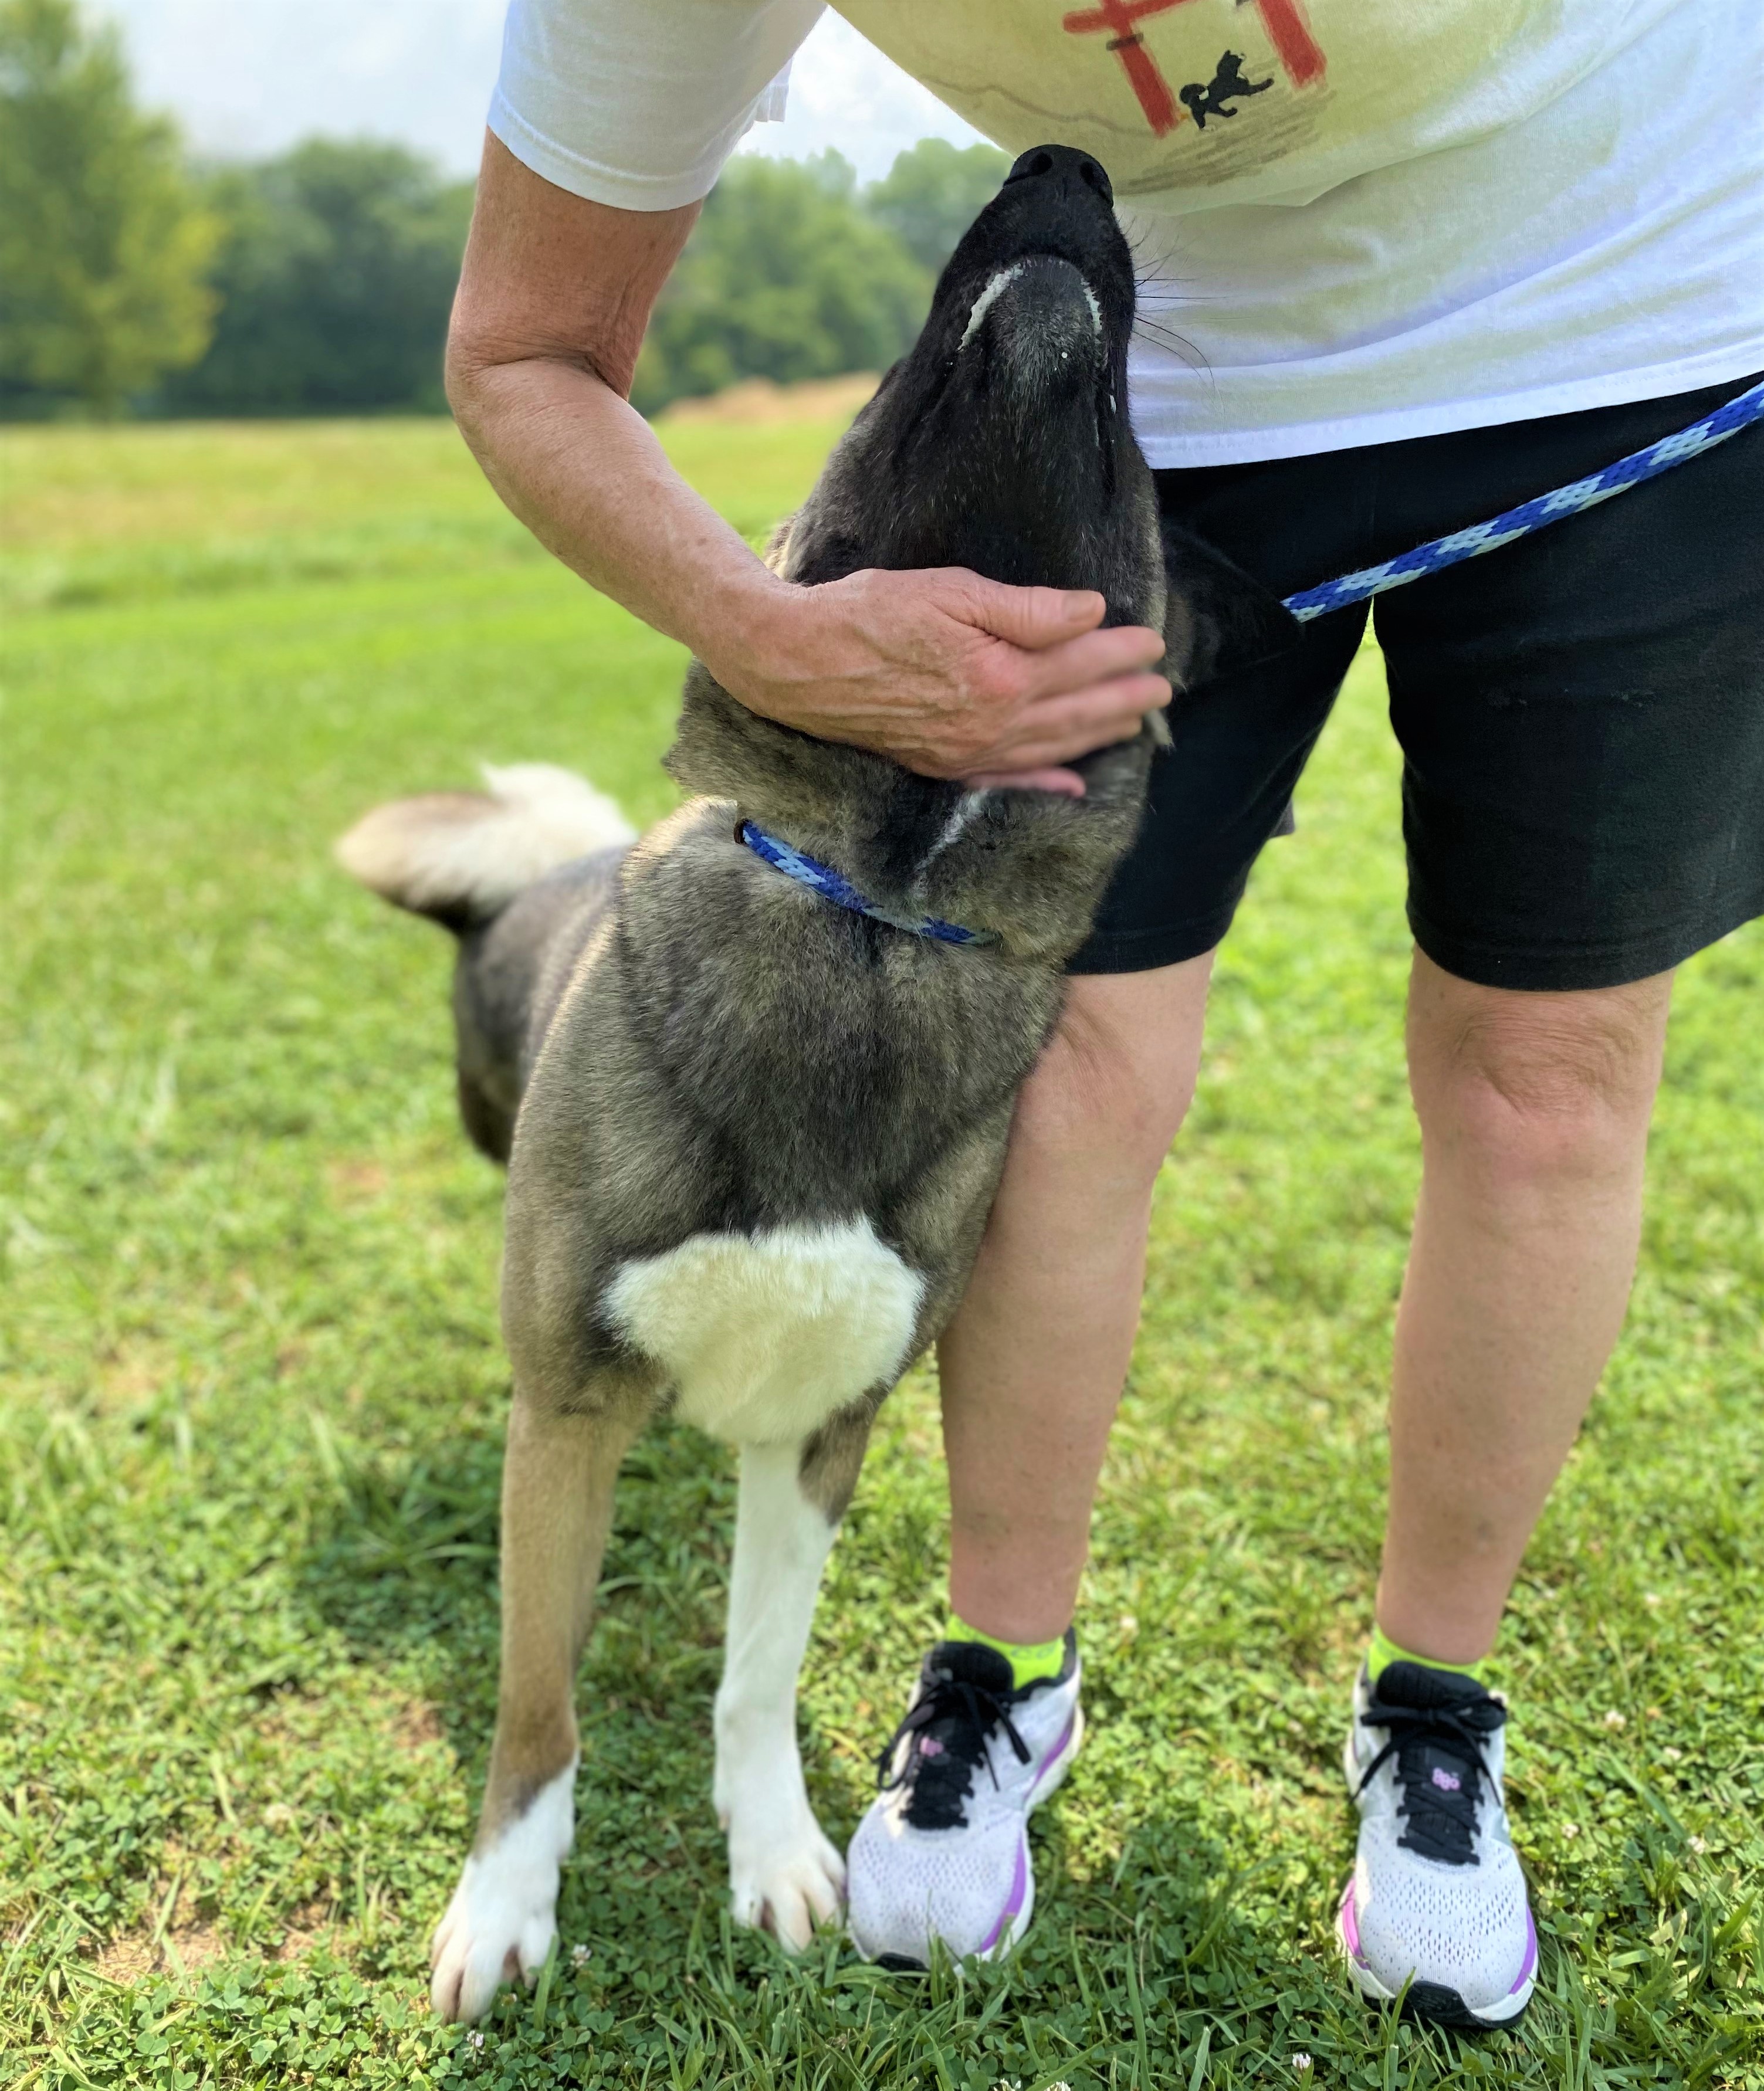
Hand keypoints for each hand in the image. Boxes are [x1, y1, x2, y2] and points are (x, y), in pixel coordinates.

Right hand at [717, 567, 1169, 796]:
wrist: (791, 662)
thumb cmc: (865, 613)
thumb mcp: (949, 591)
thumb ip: (1024, 608)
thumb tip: (1088, 613)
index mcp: (998, 676)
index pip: (1077, 663)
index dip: (1119, 652)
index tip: (1153, 642)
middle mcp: (988, 726)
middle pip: (1074, 713)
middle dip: (1124, 700)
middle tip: (1162, 690)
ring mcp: (964, 754)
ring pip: (1049, 749)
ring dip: (1096, 737)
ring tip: (1133, 725)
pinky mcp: (938, 767)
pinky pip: (1004, 785)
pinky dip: (1043, 789)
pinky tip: (1071, 788)